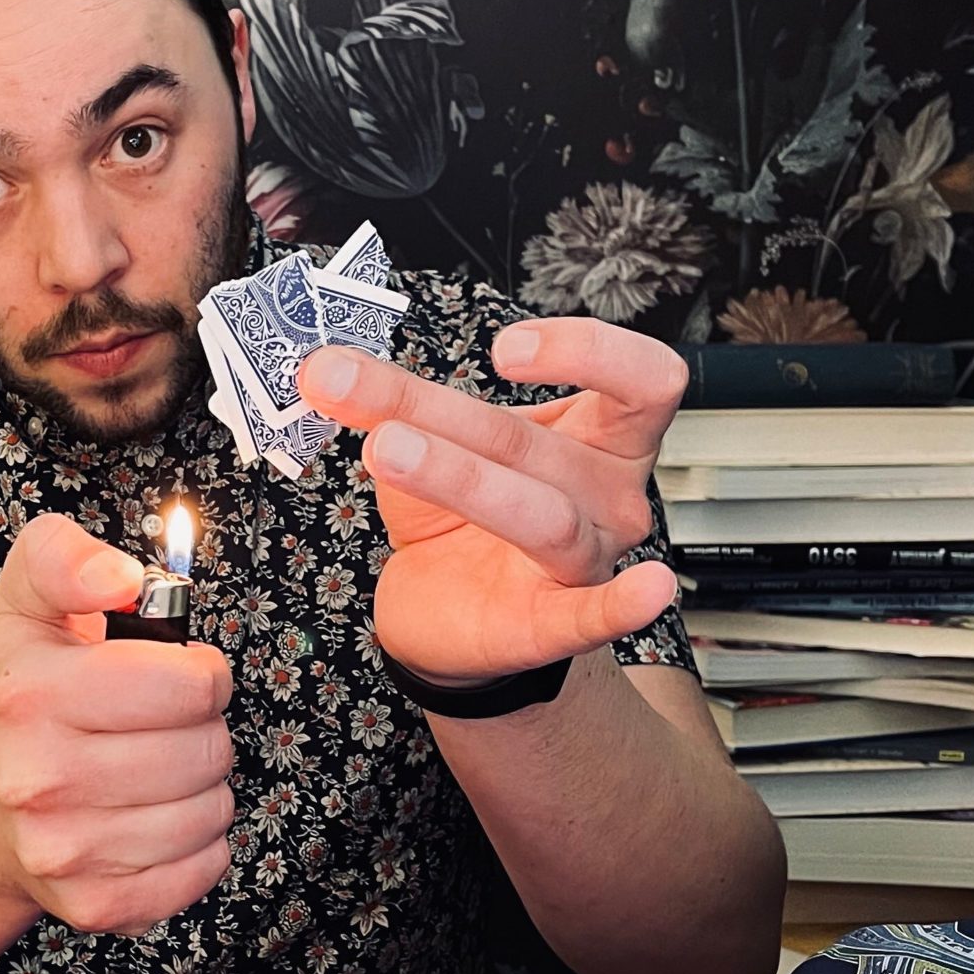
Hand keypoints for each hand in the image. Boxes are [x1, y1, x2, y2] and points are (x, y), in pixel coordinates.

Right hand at [0, 514, 235, 936]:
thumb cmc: (23, 698)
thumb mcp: (28, 603)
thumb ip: (64, 557)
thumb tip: (120, 578)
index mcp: (28, 697)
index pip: (186, 683)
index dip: (199, 672)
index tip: (177, 673)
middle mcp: (38, 781)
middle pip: (207, 749)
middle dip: (202, 727)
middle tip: (162, 724)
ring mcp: (66, 853)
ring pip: (213, 809)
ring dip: (203, 784)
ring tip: (157, 768)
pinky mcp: (96, 907)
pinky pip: (205, 866)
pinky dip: (199, 841)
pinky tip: (156, 817)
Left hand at [297, 318, 686, 688]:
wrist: (443, 607)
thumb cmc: (459, 512)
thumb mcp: (431, 439)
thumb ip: (395, 402)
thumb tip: (326, 368)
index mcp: (599, 434)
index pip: (643, 378)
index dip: (586, 350)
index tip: (503, 350)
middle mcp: (607, 494)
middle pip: (531, 442)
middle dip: (432, 411)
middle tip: (345, 384)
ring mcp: (588, 559)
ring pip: (540, 513)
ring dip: (457, 475)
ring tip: (386, 448)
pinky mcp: (555, 623)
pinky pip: (597, 615)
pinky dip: (624, 605)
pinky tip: (647, 591)